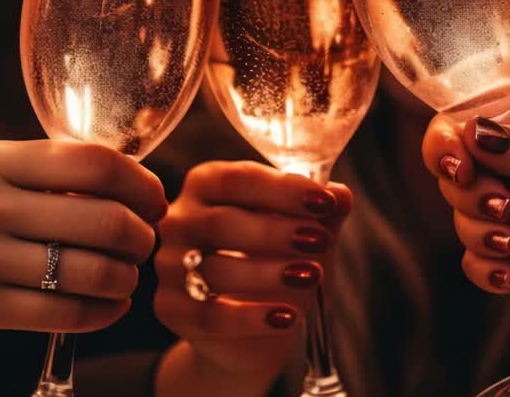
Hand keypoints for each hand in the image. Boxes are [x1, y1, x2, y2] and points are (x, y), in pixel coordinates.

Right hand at [0, 140, 167, 339]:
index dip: (140, 182)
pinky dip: (100, 312)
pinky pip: (62, 313)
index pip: (94, 162)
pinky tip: (106, 306)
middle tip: (146, 242)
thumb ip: (39, 171)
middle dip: (142, 235)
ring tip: (125, 277)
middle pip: (105, 218)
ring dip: (125, 277)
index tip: (153, 197)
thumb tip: (120, 179)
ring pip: (91, 270)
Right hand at [153, 161, 351, 391]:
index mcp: (207, 184)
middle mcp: (179, 219)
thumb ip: (321, 213)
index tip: (324, 202)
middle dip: (276, 232)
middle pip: (221, 222)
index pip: (238, 179)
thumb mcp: (305, 235)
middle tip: (321, 241)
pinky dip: (251, 317)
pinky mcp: (170, 309)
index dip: (283, 190)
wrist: (251, 330)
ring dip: (268, 272)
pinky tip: (287, 317)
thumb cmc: (276, 264)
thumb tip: (341, 194)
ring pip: (215, 269)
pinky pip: (210, 315)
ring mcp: (168, 265)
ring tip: (311, 276)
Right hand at [423, 84, 509, 353]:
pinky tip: (509, 276)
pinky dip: (484, 267)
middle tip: (502, 208)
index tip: (457, 163)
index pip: (474, 112)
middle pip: (458, 164)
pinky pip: (480, 257)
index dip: (451, 135)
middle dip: (466, 190)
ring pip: (464, 212)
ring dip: (477, 231)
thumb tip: (472, 132)